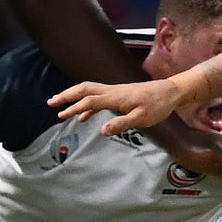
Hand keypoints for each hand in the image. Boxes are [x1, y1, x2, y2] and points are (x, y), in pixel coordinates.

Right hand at [49, 79, 184, 134]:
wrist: (170, 92)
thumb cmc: (158, 106)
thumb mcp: (142, 119)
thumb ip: (122, 124)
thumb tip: (102, 131)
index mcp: (115, 97)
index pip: (89, 101)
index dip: (74, 108)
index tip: (60, 114)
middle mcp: (112, 91)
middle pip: (84, 90)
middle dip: (66, 96)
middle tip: (51, 103)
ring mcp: (115, 91)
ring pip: (89, 91)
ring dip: (73, 97)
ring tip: (60, 107)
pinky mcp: (119, 94)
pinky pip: (97, 97)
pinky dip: (86, 105)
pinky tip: (83, 117)